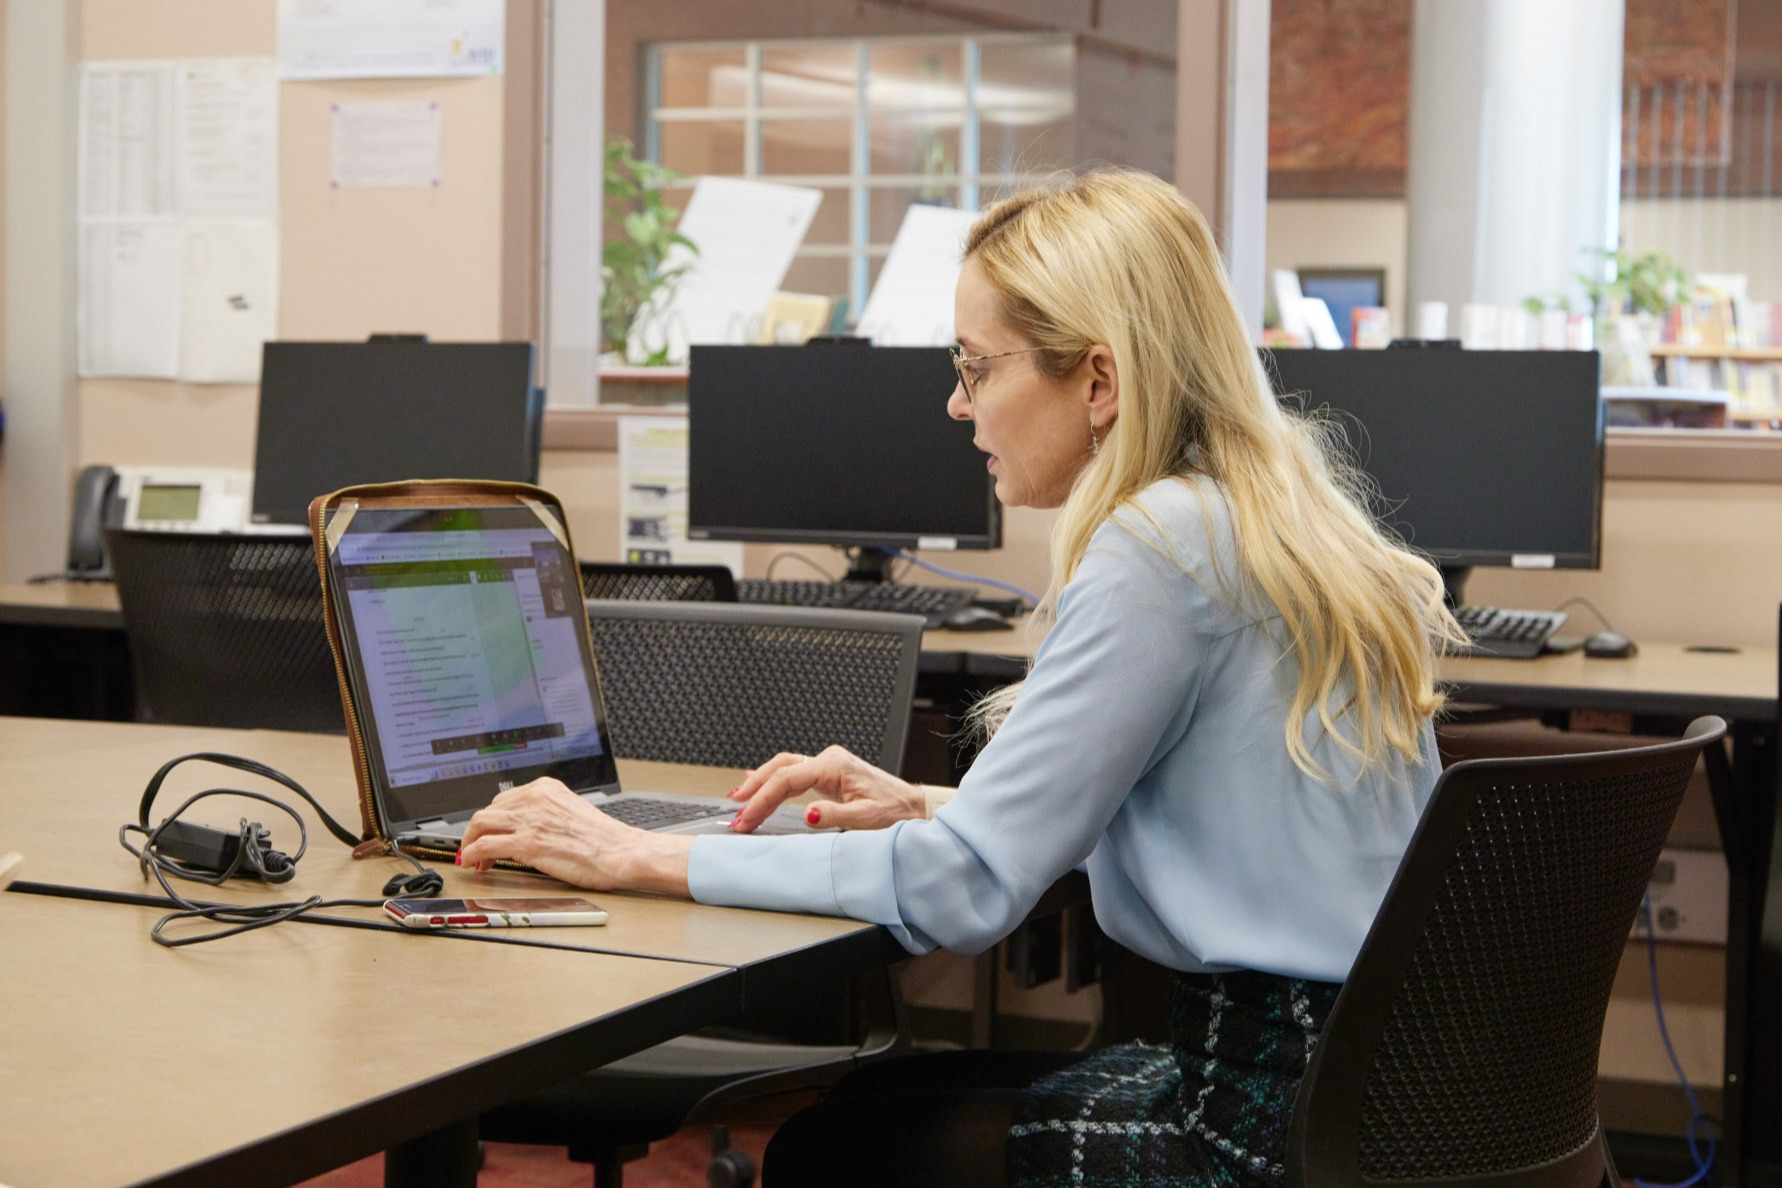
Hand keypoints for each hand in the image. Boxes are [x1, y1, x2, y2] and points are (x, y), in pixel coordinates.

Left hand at [458, 778, 691, 895]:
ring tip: (471, 857)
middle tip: (476, 848)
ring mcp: (530, 820)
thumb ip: (548, 813)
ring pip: (480, 824)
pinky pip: (485, 845)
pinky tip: (473, 863)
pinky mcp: (527, 843)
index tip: (488, 832)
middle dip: (477, 831)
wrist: (621, 852)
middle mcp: (535, 799)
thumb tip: (528, 827)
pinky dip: (471, 854)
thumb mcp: (572, 812)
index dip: (492, 819)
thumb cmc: (604, 840)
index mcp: (547, 789)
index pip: (505, 799)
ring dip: (469, 842)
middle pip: (488, 810)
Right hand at [727, 745, 923, 833]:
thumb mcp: (867, 819)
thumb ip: (836, 817)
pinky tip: (755, 784)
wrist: (911, 806)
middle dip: (755, 789)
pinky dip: (773, 782)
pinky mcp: (827, 774)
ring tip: (739, 803)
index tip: (747, 816)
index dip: (763, 798)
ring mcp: (827, 765)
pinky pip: (793, 774)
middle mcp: (828, 760)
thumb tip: (808, 814)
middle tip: (737, 811)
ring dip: (760, 785)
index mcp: (835, 766)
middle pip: (780, 768)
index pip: (788, 779)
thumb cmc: (894, 811)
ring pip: (784, 769)